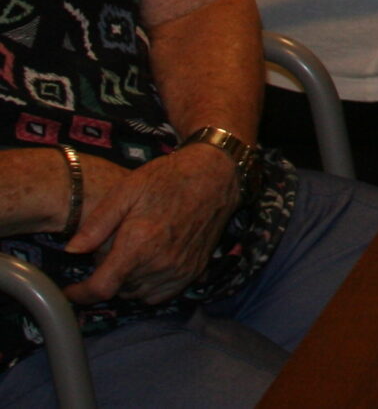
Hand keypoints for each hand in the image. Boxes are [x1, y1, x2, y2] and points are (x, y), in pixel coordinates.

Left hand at [63, 149, 239, 306]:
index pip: (101, 288)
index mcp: (139, 245)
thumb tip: (72, 250)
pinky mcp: (195, 270)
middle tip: (108, 252)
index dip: (80, 294)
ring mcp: (180, 269)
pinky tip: (148, 265)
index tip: (71, 291)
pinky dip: (149, 287)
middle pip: (119, 290)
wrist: (216, 174)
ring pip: (139, 294)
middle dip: (107, 277)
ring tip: (129, 256)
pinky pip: (162, 293)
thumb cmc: (168, 178)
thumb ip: (97, 223)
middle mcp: (160, 263)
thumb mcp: (126, 190)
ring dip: (128, 283)